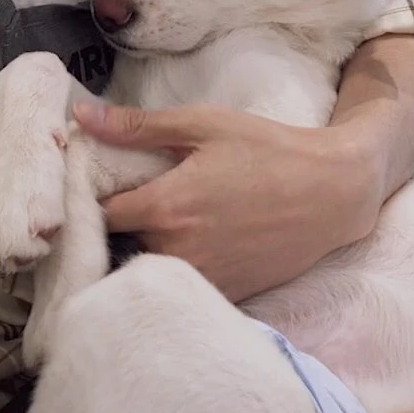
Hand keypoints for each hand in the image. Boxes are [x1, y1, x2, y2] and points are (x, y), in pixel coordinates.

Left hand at [70, 101, 389, 302]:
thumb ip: (138, 127)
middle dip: (119, 224)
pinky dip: (178, 266)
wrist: (332, 192)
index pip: (98, 214)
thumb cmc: (268, 150)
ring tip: (164, 219)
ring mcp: (203, 277)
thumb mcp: (203, 125)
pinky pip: (183, 284)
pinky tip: (195, 239)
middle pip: (120, 244)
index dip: (90, 198)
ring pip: (149, 267)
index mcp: (166, 207)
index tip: (95, 183)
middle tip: (133, 197)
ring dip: (146, 248)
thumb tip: (81, 119)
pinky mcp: (227, 293)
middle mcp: (178, 250)